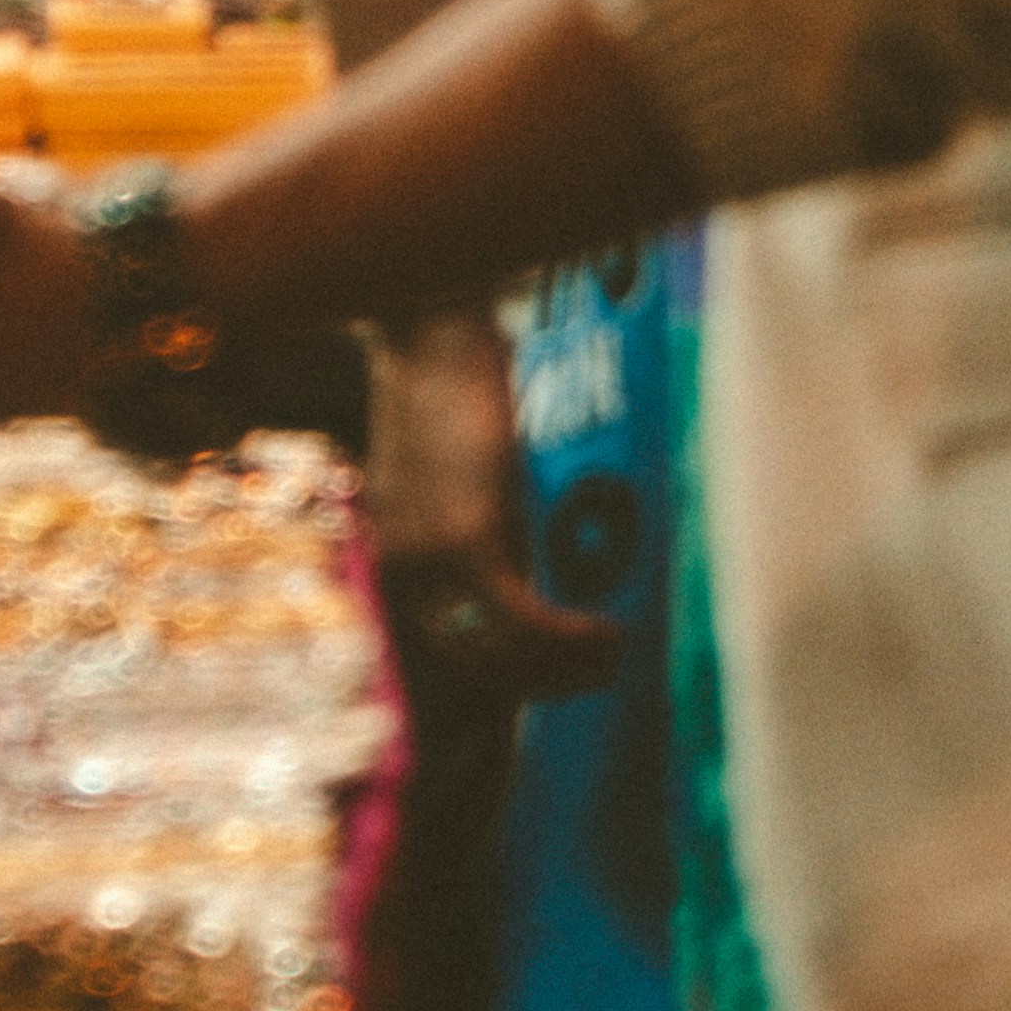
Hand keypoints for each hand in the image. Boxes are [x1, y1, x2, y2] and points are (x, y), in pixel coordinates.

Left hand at [364, 301, 621, 697]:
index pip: (448, 650)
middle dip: (544, 683)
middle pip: (475, 666)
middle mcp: (400, 569)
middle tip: (600, 672)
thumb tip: (534, 576)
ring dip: (567, 668)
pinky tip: (611, 631)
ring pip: (502, 654)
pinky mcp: (466, 538)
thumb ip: (478, 527)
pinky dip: (571, 638)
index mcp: (394, 557)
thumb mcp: (454, 476)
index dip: (509, 675)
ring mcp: (428, 558)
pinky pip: (523, 619)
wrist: (429, 328)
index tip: (560, 677)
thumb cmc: (448, 388)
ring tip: (616, 653)